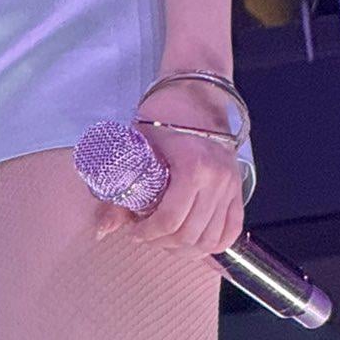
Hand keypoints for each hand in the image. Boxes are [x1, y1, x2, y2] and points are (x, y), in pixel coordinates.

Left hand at [94, 84, 245, 258]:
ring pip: (211, 239)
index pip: (170, 219)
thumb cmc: (165, 112)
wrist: (195, 91)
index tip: (136, 231)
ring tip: (167, 237)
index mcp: (192, 166)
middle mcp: (216, 179)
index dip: (149, 233)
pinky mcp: (238, 188)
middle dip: (164, 242)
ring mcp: (231, 185)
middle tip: (147, 234)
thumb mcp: (139, 145)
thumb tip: (102, 227)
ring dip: (187, 247)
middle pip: (190, 234)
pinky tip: (194, 239)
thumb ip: (120, 188)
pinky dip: (213, 242)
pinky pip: (231, 230)